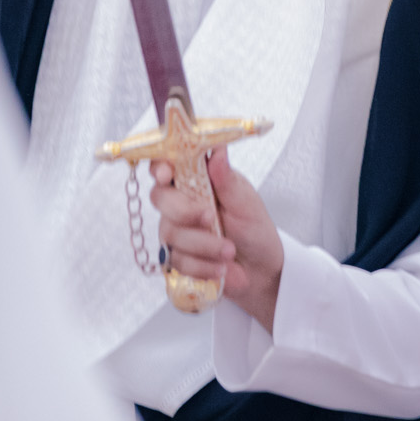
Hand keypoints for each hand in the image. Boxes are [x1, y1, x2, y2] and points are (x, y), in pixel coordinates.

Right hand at [149, 148, 284, 330]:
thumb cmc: (253, 229)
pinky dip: (202, 266)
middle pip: (160, 197)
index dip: (159, 166)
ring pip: (170, 233)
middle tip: (211, 219)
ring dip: (203, 245)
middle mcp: (180, 202)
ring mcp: (175, 230)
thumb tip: (218, 151)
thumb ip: (227, 180)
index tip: (166, 175)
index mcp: (197, 179)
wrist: (260, 269)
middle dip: (185, 211)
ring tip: (230, 252)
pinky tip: (220, 268)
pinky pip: (177, 261)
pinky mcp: (176, 258)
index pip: (166, 165)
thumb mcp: (246, 203)